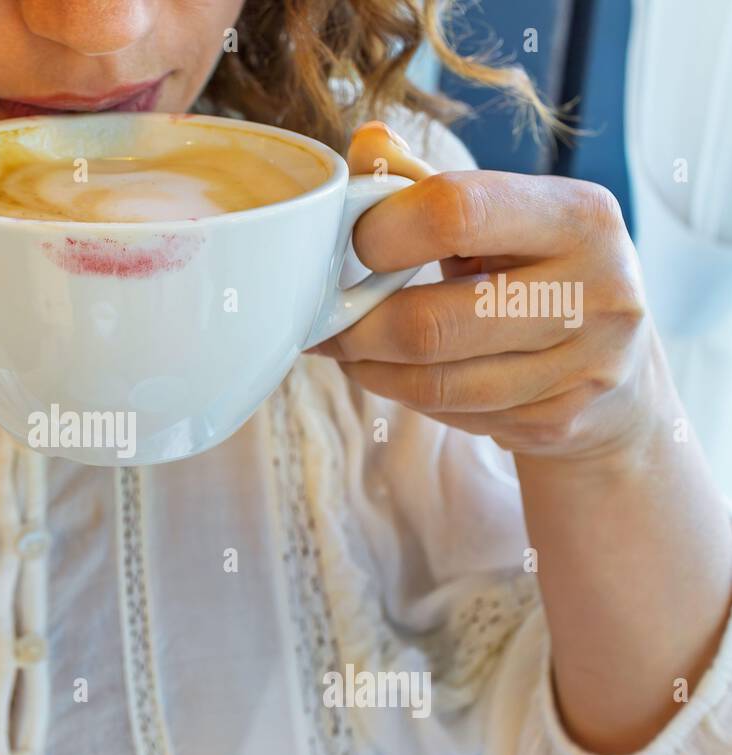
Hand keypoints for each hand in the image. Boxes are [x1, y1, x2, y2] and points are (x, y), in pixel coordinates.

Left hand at [309, 121, 669, 464]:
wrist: (619, 367)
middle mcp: (597, 291)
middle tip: (326, 322)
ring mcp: (583, 366)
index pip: (457, 212)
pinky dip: (407, 396)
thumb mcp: (503, 214)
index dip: (383, 231)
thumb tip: (364, 143)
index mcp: (580, 215)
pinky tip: (394, 375)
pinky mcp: (559, 421)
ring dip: (371, 369)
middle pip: (432, 323)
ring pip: (434, 383)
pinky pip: (452, 415)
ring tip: (347, 349)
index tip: (351, 244)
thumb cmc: (538, 270)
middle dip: (359, 327)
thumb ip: (430, 181)